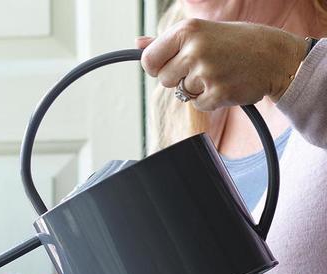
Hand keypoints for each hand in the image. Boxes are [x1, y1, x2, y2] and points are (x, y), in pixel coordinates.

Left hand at [136, 19, 306, 109]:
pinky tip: (225, 84)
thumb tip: (138, 44)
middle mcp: (194, 49)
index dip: (156, 67)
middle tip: (202, 66)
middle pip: (163, 80)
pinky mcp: (216, 93)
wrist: (274, 57)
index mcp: (188, 30)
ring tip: (217, 73)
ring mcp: (205, 73)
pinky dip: (208, 99)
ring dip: (195, 88)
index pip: (148, 60)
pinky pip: (197, 105)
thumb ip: (167, 41)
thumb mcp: (202, 32)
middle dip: (178, 78)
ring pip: (180, 93)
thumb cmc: (236, 43)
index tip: (169, 64)